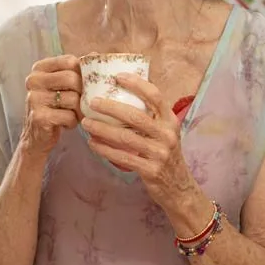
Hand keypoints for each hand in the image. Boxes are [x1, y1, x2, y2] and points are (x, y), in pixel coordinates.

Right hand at [19, 55, 81, 159]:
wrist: (36, 138)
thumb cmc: (54, 108)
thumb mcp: (61, 86)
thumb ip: (75, 70)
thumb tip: (95, 54)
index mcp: (39, 68)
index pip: (70, 61)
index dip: (83, 73)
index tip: (84, 85)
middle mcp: (33, 80)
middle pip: (72, 78)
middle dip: (83, 93)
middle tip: (82, 103)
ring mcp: (34, 98)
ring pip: (73, 99)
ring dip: (79, 110)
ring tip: (73, 114)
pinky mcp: (39, 117)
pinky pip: (69, 116)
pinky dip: (72, 122)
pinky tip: (66, 124)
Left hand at [80, 74, 191, 202]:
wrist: (178, 187)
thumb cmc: (166, 154)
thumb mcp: (165, 132)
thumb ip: (151, 116)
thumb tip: (124, 93)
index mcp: (171, 120)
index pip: (155, 96)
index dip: (137, 84)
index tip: (117, 76)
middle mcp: (167, 135)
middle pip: (135, 116)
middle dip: (111, 107)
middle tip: (92, 102)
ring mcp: (159, 153)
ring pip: (125, 137)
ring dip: (102, 129)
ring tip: (86, 123)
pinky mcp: (150, 170)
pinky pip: (122, 157)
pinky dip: (104, 149)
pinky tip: (92, 143)